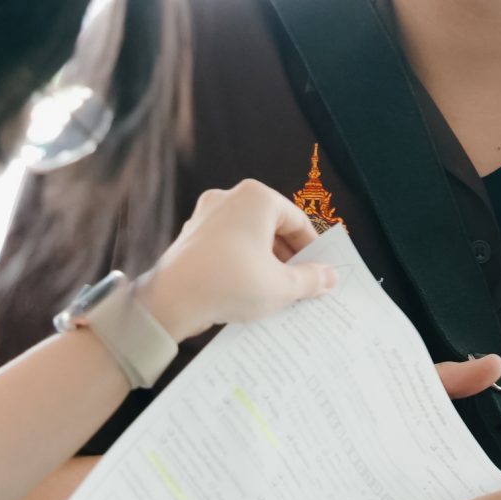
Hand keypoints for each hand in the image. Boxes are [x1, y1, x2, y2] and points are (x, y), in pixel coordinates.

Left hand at [137, 181, 335, 339]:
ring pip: (248, 238)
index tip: (321, 273)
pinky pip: (226, 247)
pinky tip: (247, 291)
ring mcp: (206, 216)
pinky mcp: (190, 236)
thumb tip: (330, 277)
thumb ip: (312, 279)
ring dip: (266, 263)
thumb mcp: (282, 286)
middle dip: (289, 258)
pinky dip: (241, 264)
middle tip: (302, 286)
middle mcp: (229, 198)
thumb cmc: (231, 283)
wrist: (170, 301)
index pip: (298, 221)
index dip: (313, 250)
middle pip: (272, 227)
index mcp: (257, 198)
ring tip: (276, 293)